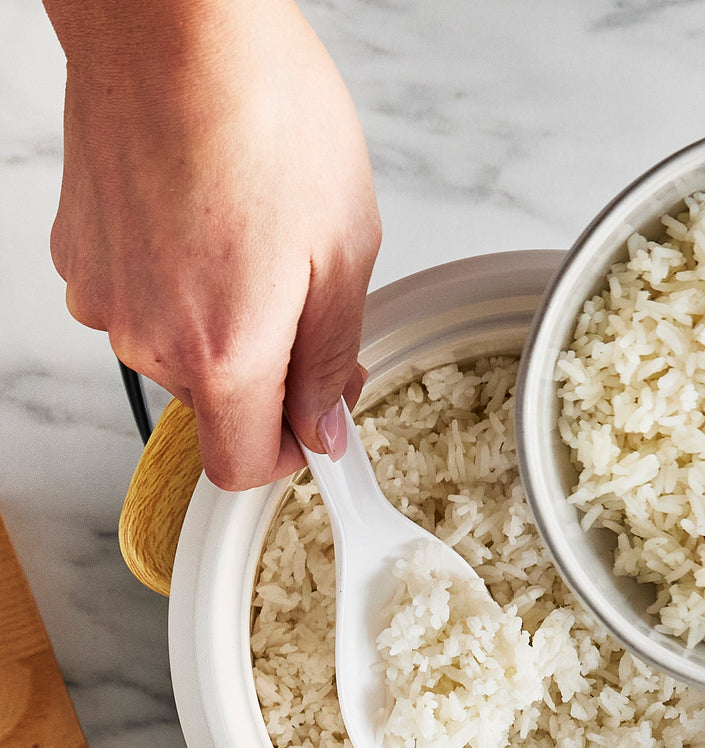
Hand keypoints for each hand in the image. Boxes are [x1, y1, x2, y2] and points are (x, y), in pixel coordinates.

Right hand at [45, 0, 381, 489]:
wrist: (172, 24)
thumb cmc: (265, 117)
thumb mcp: (344, 252)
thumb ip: (330, 359)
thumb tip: (322, 426)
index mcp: (221, 353)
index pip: (242, 467)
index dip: (290, 455)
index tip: (318, 422)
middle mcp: (146, 338)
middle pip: (215, 404)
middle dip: (269, 374)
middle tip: (308, 302)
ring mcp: (104, 295)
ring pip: (178, 350)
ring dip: (225, 321)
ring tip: (256, 240)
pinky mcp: (80, 251)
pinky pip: (143, 299)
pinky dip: (181, 281)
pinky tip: (209, 219)